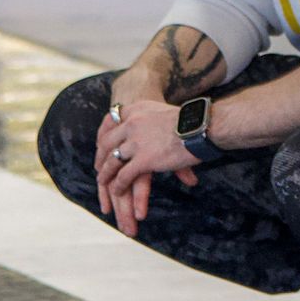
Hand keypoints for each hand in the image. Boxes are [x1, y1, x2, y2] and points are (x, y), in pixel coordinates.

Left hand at [96, 96, 195, 235]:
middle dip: (100, 157)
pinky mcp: (143, 159)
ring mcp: (136, 142)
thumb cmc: (192, 121)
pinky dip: (118, 186)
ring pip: (112, 161)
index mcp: (137, 108)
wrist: (201, 126)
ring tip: (103, 184)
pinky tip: (117, 192)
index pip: (111, 120)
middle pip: (107, 142)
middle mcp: (132, 123)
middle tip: (98, 167)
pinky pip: (123, 175)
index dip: (104, 134)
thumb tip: (156, 128)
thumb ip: (153, 120)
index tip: (101, 144)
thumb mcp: (164, 112)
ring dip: (105, 175)